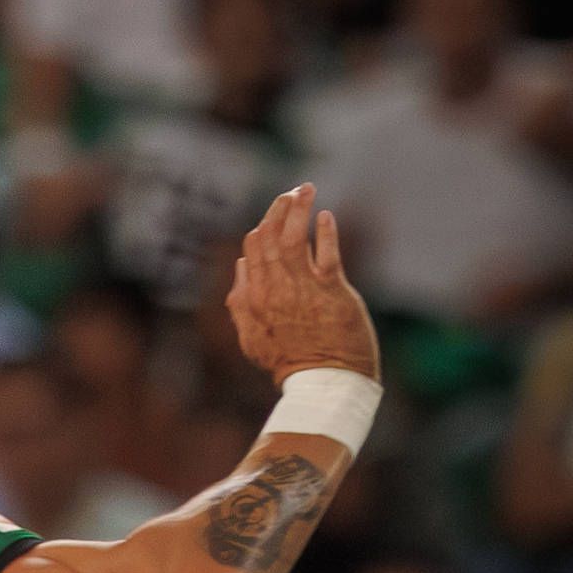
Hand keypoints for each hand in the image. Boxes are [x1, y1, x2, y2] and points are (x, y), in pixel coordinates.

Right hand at [227, 183, 377, 383]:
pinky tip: (325, 215)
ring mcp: (302, 289)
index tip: (275, 214)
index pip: (253, 250)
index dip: (263, 227)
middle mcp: (273, 290)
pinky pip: (327, 254)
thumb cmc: (289, 362)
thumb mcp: (251, 337)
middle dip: (280, 208)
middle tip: (292, 191)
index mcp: (252, 298)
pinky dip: (325, 232)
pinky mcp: (332, 292)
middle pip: (271, 238)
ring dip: (298, 210)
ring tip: (306, 188)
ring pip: (295, 239)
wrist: (323, 383)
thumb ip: (241, 302)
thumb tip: (241, 266)